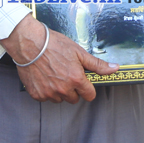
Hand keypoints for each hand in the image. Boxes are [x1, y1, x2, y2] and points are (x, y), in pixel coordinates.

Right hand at [1, 16, 117, 102]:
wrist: (29, 43)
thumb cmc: (53, 44)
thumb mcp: (79, 52)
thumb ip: (97, 65)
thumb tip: (114, 68)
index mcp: (76, 80)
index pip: (89, 95)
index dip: (87, 88)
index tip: (83, 82)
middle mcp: (63, 89)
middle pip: (74, 99)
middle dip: (73, 90)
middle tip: (66, 75)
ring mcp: (49, 93)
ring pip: (59, 99)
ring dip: (59, 91)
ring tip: (54, 74)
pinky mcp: (36, 94)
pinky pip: (45, 98)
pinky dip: (45, 90)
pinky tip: (44, 77)